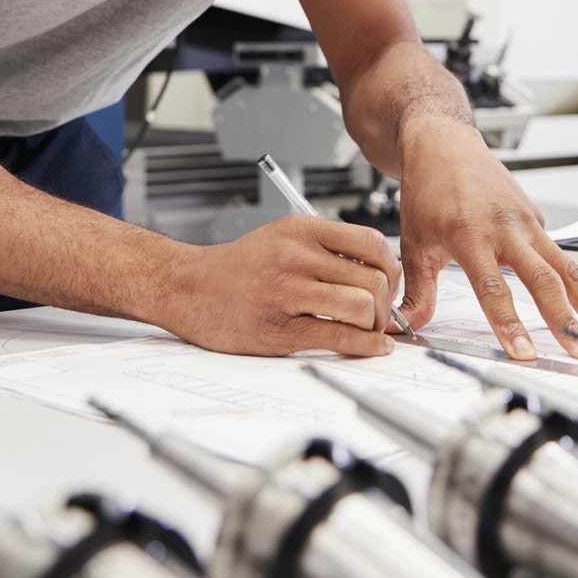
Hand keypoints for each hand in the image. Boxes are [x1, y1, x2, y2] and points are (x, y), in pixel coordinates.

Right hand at [157, 215, 399, 356]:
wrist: (187, 288)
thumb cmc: (236, 268)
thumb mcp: (281, 238)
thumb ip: (324, 249)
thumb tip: (375, 271)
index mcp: (300, 230)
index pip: (371, 242)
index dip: (390, 267)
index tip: (387, 283)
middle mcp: (296, 257)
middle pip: (372, 278)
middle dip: (385, 302)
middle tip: (379, 313)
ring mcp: (287, 293)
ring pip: (361, 306)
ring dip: (374, 324)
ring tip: (367, 329)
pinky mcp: (280, 330)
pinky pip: (338, 337)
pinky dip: (365, 346)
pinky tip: (372, 347)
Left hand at [395, 119, 577, 360]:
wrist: (443, 143)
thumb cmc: (428, 187)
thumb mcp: (414, 242)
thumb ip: (418, 290)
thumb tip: (411, 325)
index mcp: (470, 233)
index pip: (493, 289)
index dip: (509, 324)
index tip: (524, 353)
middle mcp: (505, 226)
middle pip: (545, 280)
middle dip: (567, 322)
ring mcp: (526, 221)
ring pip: (566, 267)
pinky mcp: (537, 218)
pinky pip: (558, 254)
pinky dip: (576, 283)